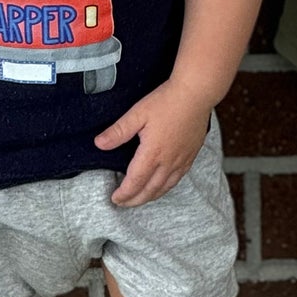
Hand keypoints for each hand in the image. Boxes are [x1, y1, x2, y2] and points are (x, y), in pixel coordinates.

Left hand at [96, 80, 211, 206]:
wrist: (196, 93)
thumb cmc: (167, 100)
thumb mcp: (137, 113)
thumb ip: (118, 131)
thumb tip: (99, 144)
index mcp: (153, 153)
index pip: (135, 183)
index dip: (124, 194)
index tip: (115, 198)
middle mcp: (168, 161)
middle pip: (150, 190)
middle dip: (135, 200)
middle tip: (124, 203)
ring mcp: (182, 160)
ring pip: (165, 187)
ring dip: (150, 196)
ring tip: (140, 198)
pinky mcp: (191, 155)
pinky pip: (177, 179)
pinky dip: (166, 187)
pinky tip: (162, 185)